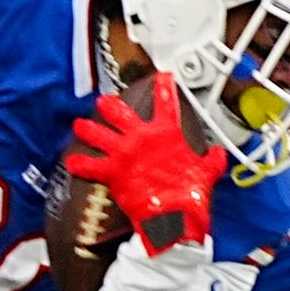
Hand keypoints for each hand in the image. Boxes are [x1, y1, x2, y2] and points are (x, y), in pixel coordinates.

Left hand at [66, 73, 224, 255]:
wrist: (174, 214)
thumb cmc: (191, 193)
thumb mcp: (209, 170)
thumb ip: (212, 159)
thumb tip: (218, 155)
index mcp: (167, 132)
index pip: (166, 102)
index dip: (164, 86)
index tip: (161, 77)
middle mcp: (142, 137)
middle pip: (119, 113)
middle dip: (109, 105)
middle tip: (103, 101)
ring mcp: (124, 153)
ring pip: (98, 134)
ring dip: (87, 129)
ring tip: (79, 125)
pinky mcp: (112, 172)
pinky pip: (89, 166)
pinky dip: (79, 164)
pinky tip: (71, 161)